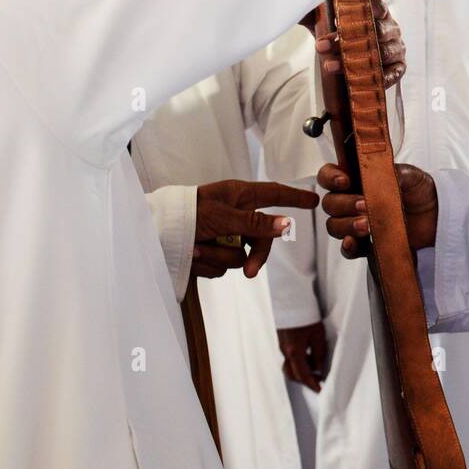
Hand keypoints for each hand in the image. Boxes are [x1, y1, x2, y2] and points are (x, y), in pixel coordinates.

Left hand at [193, 179, 317, 278]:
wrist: (155, 232)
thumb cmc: (188, 213)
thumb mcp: (224, 216)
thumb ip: (255, 223)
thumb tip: (287, 225)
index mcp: (239, 197)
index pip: (275, 195)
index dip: (295, 197)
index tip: (314, 200)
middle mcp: (234, 215)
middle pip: (260, 239)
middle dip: (255, 257)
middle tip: (250, 273)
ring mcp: (223, 235)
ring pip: (238, 257)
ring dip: (218, 257)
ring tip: (197, 248)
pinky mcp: (210, 253)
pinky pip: (220, 267)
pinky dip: (207, 264)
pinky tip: (192, 255)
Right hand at [278, 321, 328, 392]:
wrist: (291, 299)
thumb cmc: (306, 316)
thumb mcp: (318, 336)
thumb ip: (319, 355)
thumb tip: (319, 370)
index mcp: (294, 352)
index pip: (303, 375)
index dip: (312, 385)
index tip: (320, 391)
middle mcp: (285, 351)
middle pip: (293, 374)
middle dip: (305, 380)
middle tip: (318, 380)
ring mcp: (281, 346)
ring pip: (289, 366)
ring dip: (301, 371)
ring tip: (314, 365)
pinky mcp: (281, 340)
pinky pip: (288, 357)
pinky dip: (297, 361)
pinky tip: (307, 354)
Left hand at [303, 0, 406, 88]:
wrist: (346, 61)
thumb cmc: (339, 35)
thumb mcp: (323, 21)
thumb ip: (313, 11)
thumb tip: (298, 3)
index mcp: (378, 11)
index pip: (377, 6)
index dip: (362, 10)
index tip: (342, 16)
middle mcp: (391, 28)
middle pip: (375, 31)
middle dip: (348, 40)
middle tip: (321, 47)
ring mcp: (397, 48)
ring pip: (381, 54)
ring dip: (354, 61)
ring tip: (329, 66)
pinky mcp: (398, 68)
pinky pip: (394, 73)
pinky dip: (379, 77)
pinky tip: (359, 80)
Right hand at [316, 161, 437, 257]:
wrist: (439, 217)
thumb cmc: (422, 192)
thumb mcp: (412, 176)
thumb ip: (395, 172)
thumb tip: (382, 172)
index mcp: (358, 179)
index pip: (329, 175)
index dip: (330, 177)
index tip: (345, 181)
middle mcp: (352, 201)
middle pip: (330, 203)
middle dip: (343, 204)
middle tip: (364, 205)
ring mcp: (357, 223)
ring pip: (334, 225)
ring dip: (346, 225)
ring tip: (367, 225)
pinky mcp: (367, 245)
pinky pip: (348, 249)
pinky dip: (348, 247)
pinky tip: (354, 242)